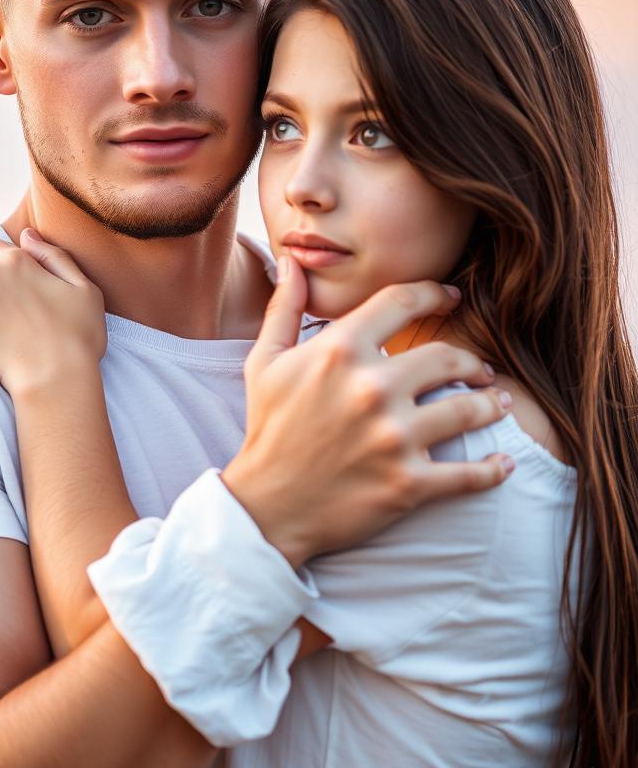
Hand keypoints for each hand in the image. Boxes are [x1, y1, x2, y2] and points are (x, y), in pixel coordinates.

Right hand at [222, 257, 513, 567]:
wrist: (266, 508)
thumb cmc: (268, 430)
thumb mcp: (265, 362)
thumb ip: (285, 308)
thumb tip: (291, 259)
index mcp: (340, 350)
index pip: (403, 302)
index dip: (435, 294)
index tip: (452, 298)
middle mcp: (371, 388)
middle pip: (447, 357)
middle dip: (470, 361)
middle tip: (478, 369)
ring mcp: (393, 438)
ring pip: (469, 409)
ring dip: (492, 405)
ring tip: (499, 403)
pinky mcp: (408, 484)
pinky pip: (468, 474)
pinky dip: (493, 469)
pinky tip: (503, 463)